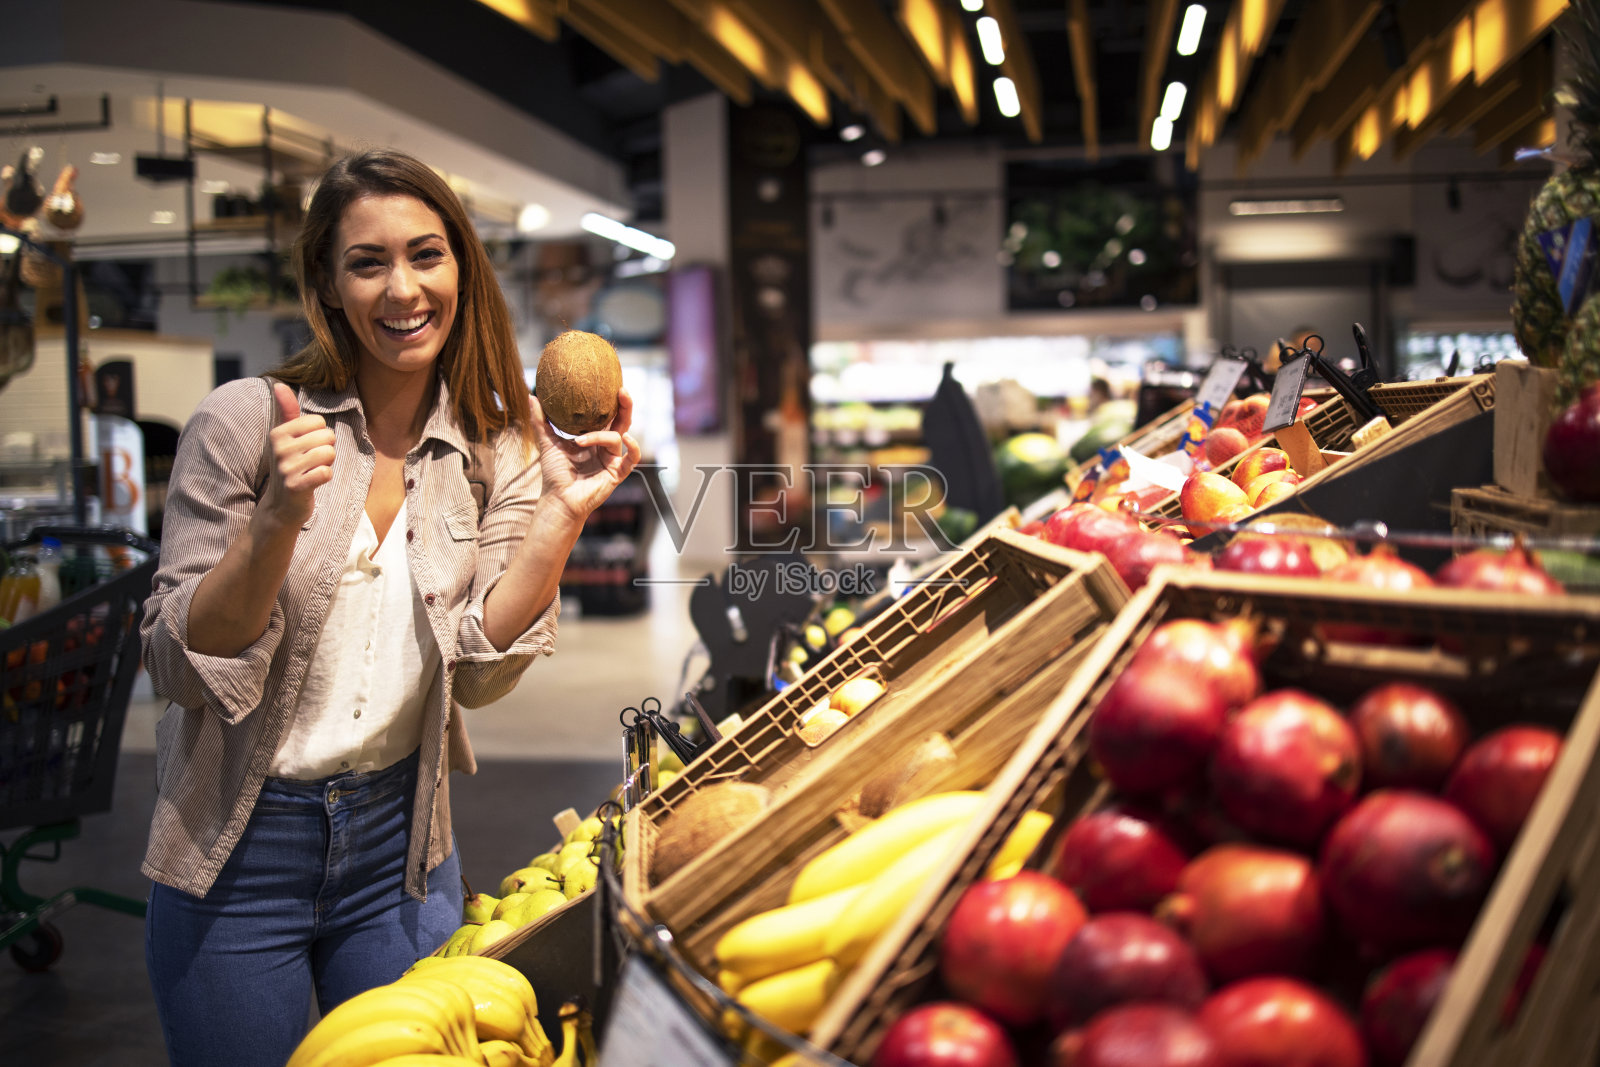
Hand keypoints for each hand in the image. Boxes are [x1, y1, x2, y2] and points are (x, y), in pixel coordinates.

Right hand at [259, 382, 335, 528]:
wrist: (281, 506)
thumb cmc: (290, 467)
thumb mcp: (286, 438)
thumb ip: (287, 411)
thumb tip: (279, 384)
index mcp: (277, 433)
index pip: (319, 421)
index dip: (320, 436)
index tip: (307, 448)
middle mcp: (279, 449)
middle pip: (327, 436)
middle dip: (326, 450)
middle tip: (311, 462)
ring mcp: (286, 468)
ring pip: (329, 453)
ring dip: (327, 464)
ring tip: (312, 471)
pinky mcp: (296, 486)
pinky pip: (326, 473)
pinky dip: (325, 477)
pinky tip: (313, 482)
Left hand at [530, 388, 642, 523]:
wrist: (559, 499)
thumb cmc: (555, 474)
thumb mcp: (547, 442)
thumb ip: (541, 420)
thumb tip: (532, 396)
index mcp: (593, 438)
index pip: (607, 415)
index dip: (612, 400)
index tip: (611, 382)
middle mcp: (605, 446)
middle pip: (622, 421)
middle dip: (625, 405)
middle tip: (621, 390)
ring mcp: (612, 459)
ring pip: (616, 437)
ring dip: (599, 436)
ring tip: (580, 441)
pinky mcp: (617, 472)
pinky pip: (631, 458)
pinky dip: (633, 447)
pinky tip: (626, 439)